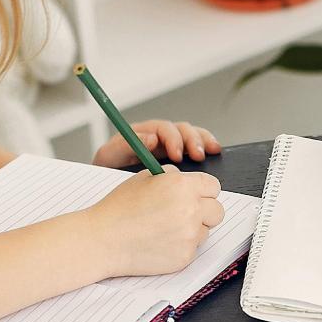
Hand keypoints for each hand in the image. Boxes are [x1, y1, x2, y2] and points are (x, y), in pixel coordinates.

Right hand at [92, 166, 224, 275]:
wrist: (102, 240)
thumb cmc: (119, 208)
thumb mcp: (144, 178)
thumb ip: (171, 176)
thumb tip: (187, 179)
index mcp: (182, 186)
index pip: (214, 186)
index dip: (204, 190)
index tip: (196, 195)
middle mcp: (191, 210)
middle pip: (217, 210)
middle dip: (204, 210)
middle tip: (185, 212)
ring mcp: (189, 236)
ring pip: (207, 230)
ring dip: (194, 229)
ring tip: (165, 228)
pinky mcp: (185, 257)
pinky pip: (194, 248)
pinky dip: (182, 246)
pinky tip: (161, 241)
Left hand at [93, 120, 220, 167]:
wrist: (108, 192)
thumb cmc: (107, 174)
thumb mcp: (108, 159)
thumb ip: (123, 146)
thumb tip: (151, 139)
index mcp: (142, 134)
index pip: (162, 129)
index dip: (172, 138)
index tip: (176, 154)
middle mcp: (159, 138)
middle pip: (181, 129)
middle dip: (192, 140)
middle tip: (197, 156)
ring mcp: (170, 147)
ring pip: (192, 136)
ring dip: (203, 142)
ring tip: (211, 152)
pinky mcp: (180, 159)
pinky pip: (197, 148)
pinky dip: (208, 148)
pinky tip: (215, 153)